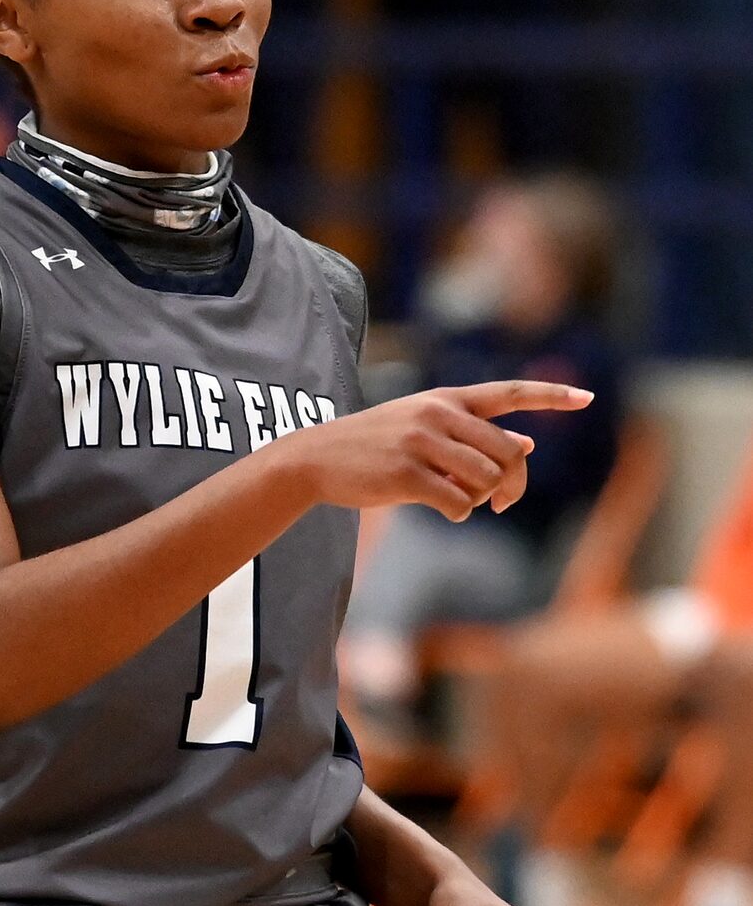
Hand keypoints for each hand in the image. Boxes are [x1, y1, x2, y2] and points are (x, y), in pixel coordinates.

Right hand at [297, 380, 592, 522]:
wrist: (317, 458)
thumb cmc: (377, 445)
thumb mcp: (426, 428)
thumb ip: (475, 434)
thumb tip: (528, 445)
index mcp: (447, 399)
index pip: (510, 393)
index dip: (551, 396)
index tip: (588, 397)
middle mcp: (438, 415)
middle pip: (507, 453)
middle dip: (514, 484)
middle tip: (505, 504)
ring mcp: (421, 443)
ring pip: (486, 480)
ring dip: (482, 499)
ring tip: (461, 500)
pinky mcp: (406, 474)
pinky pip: (458, 503)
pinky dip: (459, 512)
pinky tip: (446, 509)